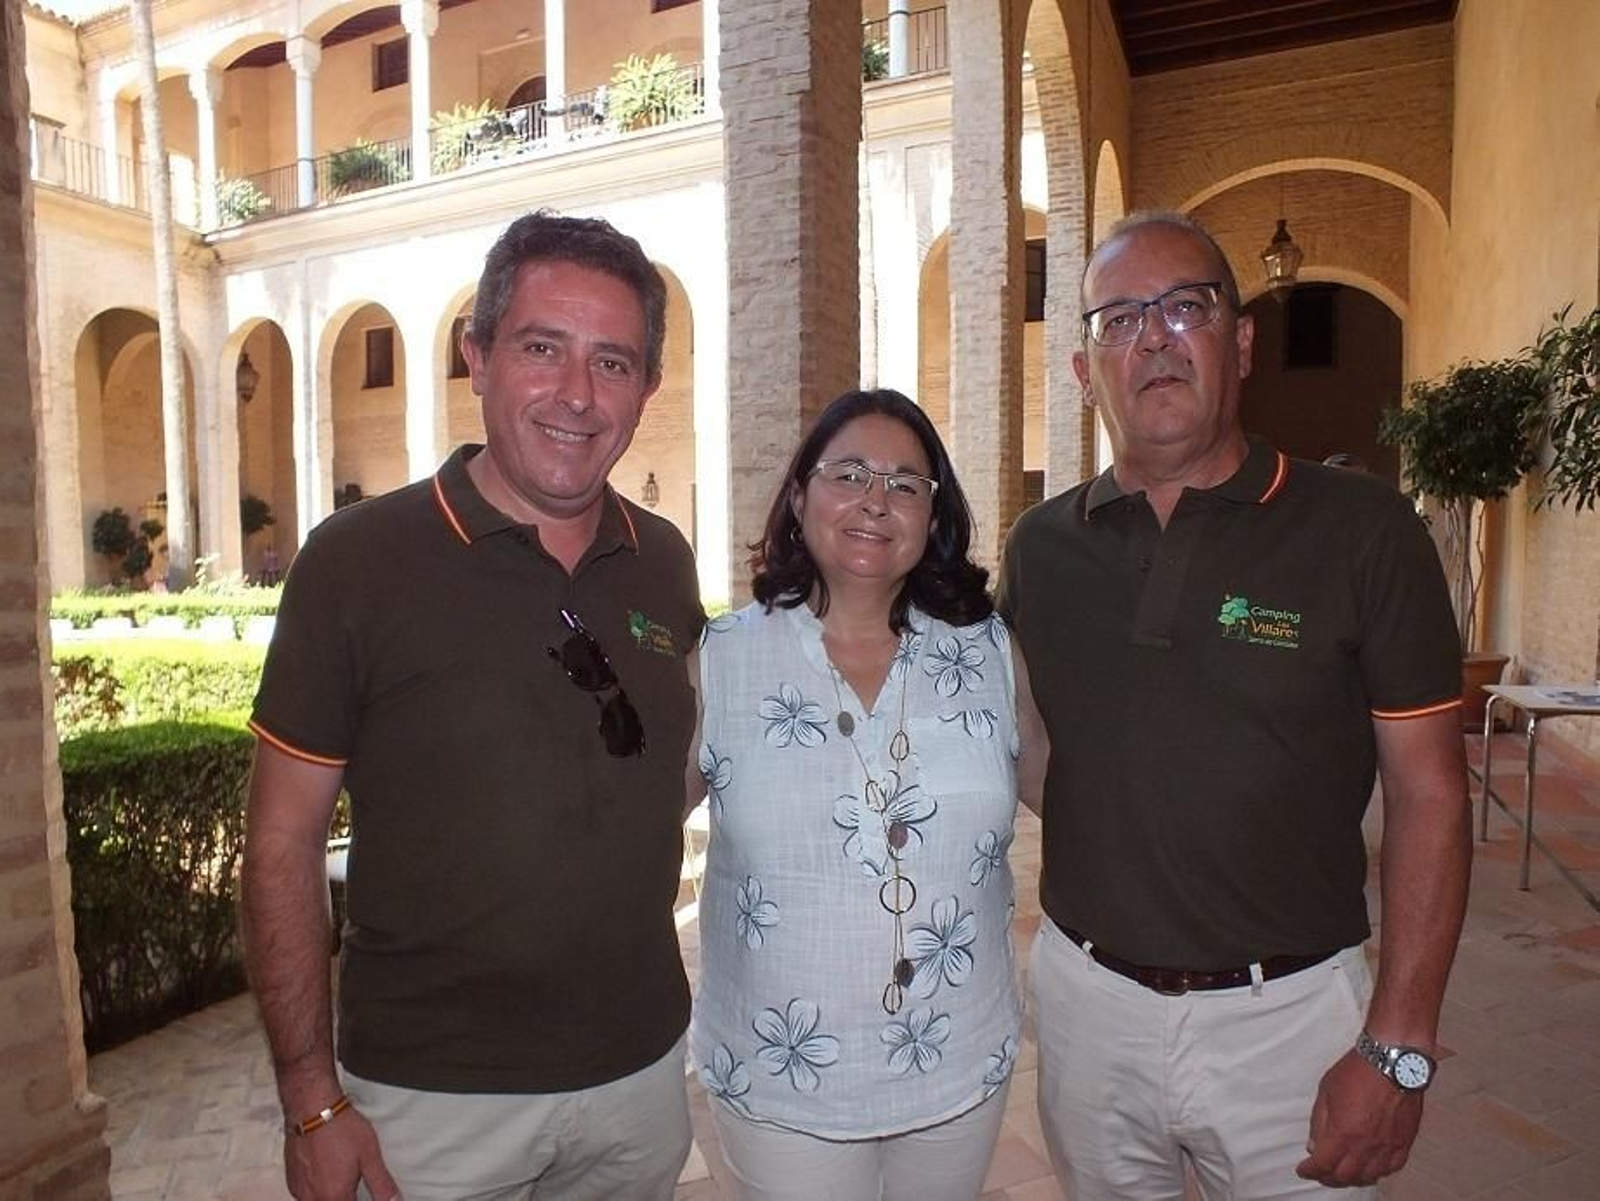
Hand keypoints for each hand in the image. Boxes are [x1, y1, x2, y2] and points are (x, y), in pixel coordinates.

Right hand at [284, 1106, 400, 1200]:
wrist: (312, 1108)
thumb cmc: (341, 1128)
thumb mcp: (370, 1156)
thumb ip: (382, 1184)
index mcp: (336, 1196)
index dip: (361, 1200)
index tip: (363, 1192)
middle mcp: (314, 1198)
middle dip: (346, 1198)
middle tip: (354, 1186)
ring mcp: (300, 1190)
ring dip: (330, 1196)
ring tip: (340, 1178)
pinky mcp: (291, 1179)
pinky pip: (305, 1196)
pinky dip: (316, 1191)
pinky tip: (325, 1175)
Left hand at [1295, 1049, 1423, 1187]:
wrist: (1392, 1061)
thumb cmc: (1358, 1071)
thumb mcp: (1326, 1091)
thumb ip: (1319, 1122)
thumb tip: (1314, 1145)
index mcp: (1342, 1133)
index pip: (1323, 1164)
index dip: (1310, 1170)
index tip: (1304, 1170)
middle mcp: (1365, 1145)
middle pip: (1345, 1176)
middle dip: (1329, 1178)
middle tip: (1321, 1173)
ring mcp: (1387, 1146)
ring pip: (1368, 1176)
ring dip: (1353, 1178)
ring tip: (1344, 1172)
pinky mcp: (1404, 1142)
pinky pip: (1391, 1168)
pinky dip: (1378, 1171)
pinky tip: (1371, 1167)